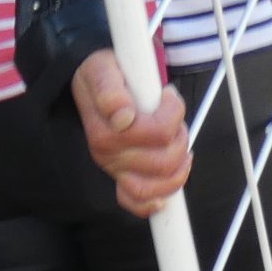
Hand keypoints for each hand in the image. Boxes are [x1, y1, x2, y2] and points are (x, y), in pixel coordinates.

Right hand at [72, 48, 190, 218]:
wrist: (91, 83)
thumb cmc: (103, 75)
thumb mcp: (102, 68)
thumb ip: (109, 89)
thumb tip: (122, 116)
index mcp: (106, 129)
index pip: (159, 133)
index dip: (173, 112)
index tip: (167, 94)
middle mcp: (108, 154)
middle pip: (165, 161)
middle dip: (180, 136)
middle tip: (174, 117)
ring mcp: (115, 169)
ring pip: (159, 184)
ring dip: (178, 164)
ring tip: (175, 141)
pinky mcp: (121, 178)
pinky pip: (138, 202)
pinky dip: (156, 201)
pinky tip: (166, 188)